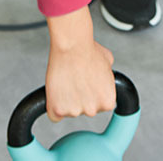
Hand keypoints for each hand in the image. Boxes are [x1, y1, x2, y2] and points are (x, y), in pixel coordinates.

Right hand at [44, 7, 115, 121]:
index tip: (87, 85)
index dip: (93, 94)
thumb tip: (106, 77)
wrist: (72, 45)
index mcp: (108, 101)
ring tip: (66, 81)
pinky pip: (54, 116)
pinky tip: (57, 92)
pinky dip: (53, 107)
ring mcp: (75, 111)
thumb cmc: (88, 50)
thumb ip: (109, 77)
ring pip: (69, 111)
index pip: (99, 106)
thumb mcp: (108, 62)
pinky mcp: (58, 110)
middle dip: (80, 98)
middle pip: (84, 110)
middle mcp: (93, 110)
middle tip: (75, 81)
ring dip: (66, 101)